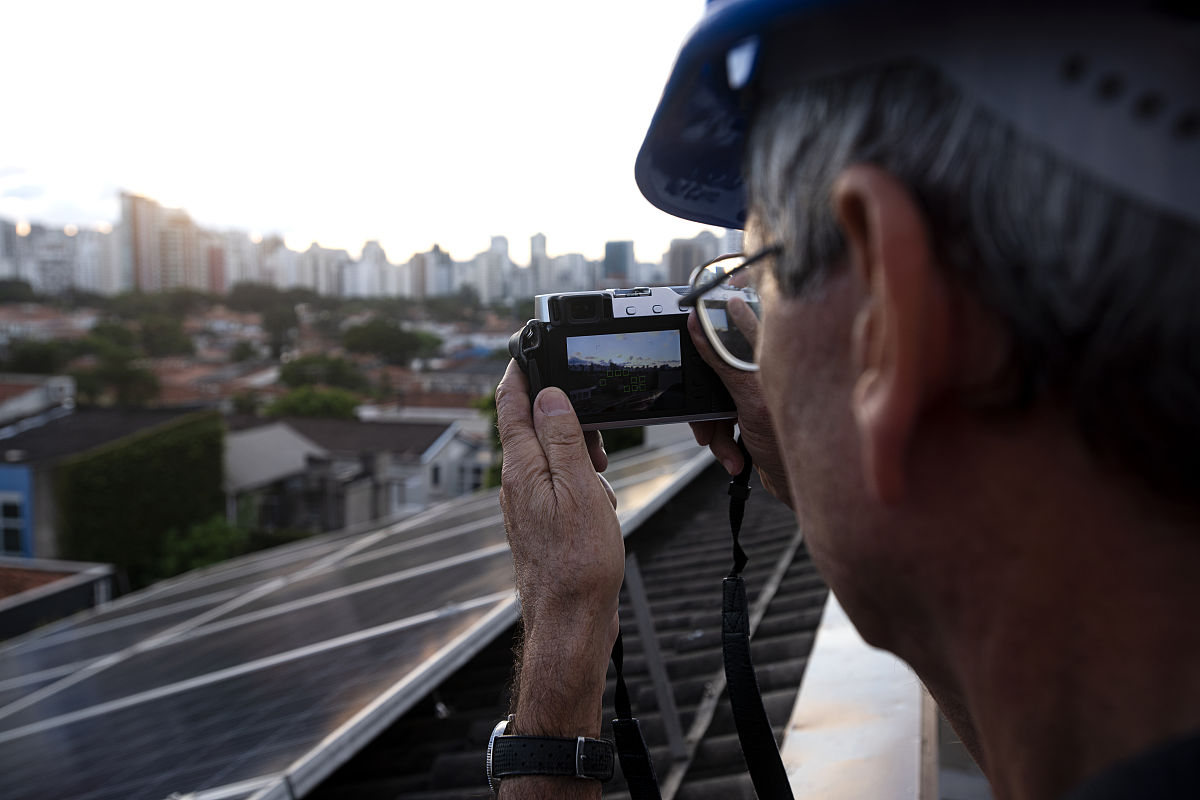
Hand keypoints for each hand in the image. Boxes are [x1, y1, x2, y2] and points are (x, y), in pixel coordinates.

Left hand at [495, 360, 622, 742]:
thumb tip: (546, 394)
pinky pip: (558, 488)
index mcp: (521, 468)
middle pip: (532, 430)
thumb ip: (562, 438)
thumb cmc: (579, 561)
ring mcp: (526, 506)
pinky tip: (598, 507)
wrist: (571, 621)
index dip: (517, 374)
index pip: (510, 406)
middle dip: (564, 419)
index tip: (524, 349)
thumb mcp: (579, 487)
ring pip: (549, 460)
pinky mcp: (540, 525)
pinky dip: (579, 485)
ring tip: (601, 478)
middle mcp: (516, 484)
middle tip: (595, 433)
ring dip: (577, 456)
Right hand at [687, 307, 793, 507]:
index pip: (739, 326)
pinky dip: (723, 442)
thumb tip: (701, 326)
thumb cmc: (790, 443)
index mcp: (769, 359)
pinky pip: (720, 422)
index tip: (695, 313)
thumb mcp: (750, 398)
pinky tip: (736, 457)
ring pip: (714, 401)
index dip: (716, 321)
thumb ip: (724, 361)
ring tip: (728, 450)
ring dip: (715, 430)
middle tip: (706, 427)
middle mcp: (763, 373)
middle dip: (706, 404)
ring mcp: (755, 396)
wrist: (797, 486)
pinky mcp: (749, 417)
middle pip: (717, 371)